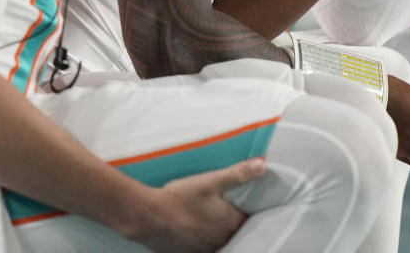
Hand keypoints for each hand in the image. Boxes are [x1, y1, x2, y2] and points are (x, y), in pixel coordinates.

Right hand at [131, 158, 265, 251]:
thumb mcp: (210, 181)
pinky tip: (193, 229)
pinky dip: (200, 240)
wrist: (147, 216)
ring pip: (218, 241)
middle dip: (231, 221)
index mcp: (230, 223)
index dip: (246, 210)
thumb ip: (238, 174)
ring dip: (216, 231)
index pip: (248, 219)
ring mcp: (204, 249)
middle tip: (223, 208)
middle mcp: (220, 240)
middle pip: (234, 231)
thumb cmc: (179, 197)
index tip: (242, 202)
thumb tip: (262, 166)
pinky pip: (201, 248)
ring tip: (207, 218)